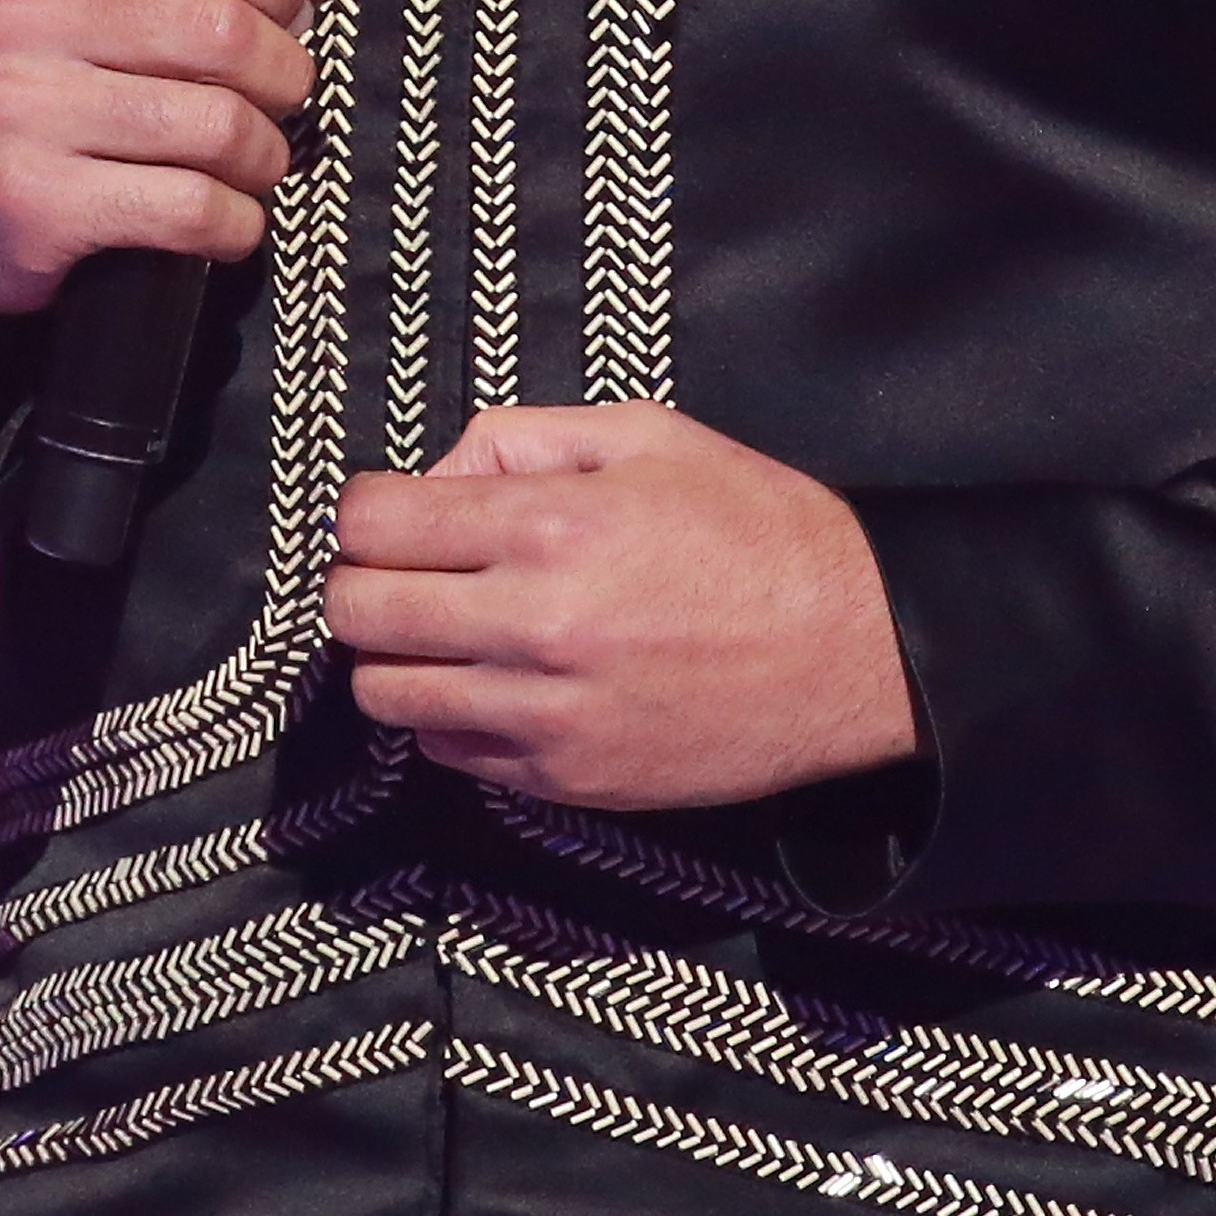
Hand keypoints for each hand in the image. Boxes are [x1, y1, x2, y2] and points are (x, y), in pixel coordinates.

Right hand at [0, 0, 370, 318]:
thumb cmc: (61, 91)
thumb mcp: (117, 2)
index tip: (290, 6)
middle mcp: (19, 18)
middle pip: (222, 29)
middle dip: (286, 75)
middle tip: (280, 101)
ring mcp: (20, 111)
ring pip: (219, 125)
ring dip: (266, 158)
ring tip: (252, 164)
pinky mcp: (36, 201)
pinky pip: (192, 209)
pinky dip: (236, 224)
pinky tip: (224, 220)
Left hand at [325, 402, 920, 813]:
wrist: (859, 651)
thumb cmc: (759, 530)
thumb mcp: (649, 435)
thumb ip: (522, 437)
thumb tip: (433, 478)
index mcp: (549, 525)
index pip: (371, 522)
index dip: (365, 511)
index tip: (388, 515)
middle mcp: (533, 624)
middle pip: (357, 612)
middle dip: (361, 581)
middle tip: (402, 571)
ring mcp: (545, 715)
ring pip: (384, 692)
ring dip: (396, 654)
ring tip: (446, 631)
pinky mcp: (566, 779)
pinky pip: (445, 750)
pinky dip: (448, 714)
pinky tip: (497, 683)